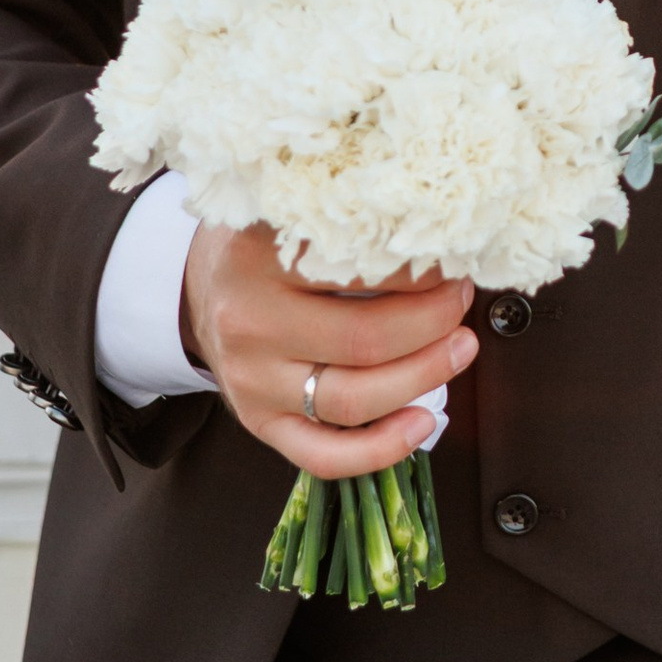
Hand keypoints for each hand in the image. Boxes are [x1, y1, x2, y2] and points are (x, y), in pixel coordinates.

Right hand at [181, 221, 477, 479]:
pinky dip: (380, 450)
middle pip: (364, 340)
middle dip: (433, 324)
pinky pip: (322, 454)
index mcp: (258, 257)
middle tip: (461, 300)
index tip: (455, 258)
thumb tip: (441, 233)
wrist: (200, 286)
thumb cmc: (262, 243)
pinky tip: (422, 423)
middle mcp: (250, 322)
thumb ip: (352, 219)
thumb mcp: (291, 207)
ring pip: (352, 399)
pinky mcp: (257, 421)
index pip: (359, 270)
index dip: (422, 271)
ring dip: (422, 378)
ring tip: (459, 349)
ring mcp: (252, 380)